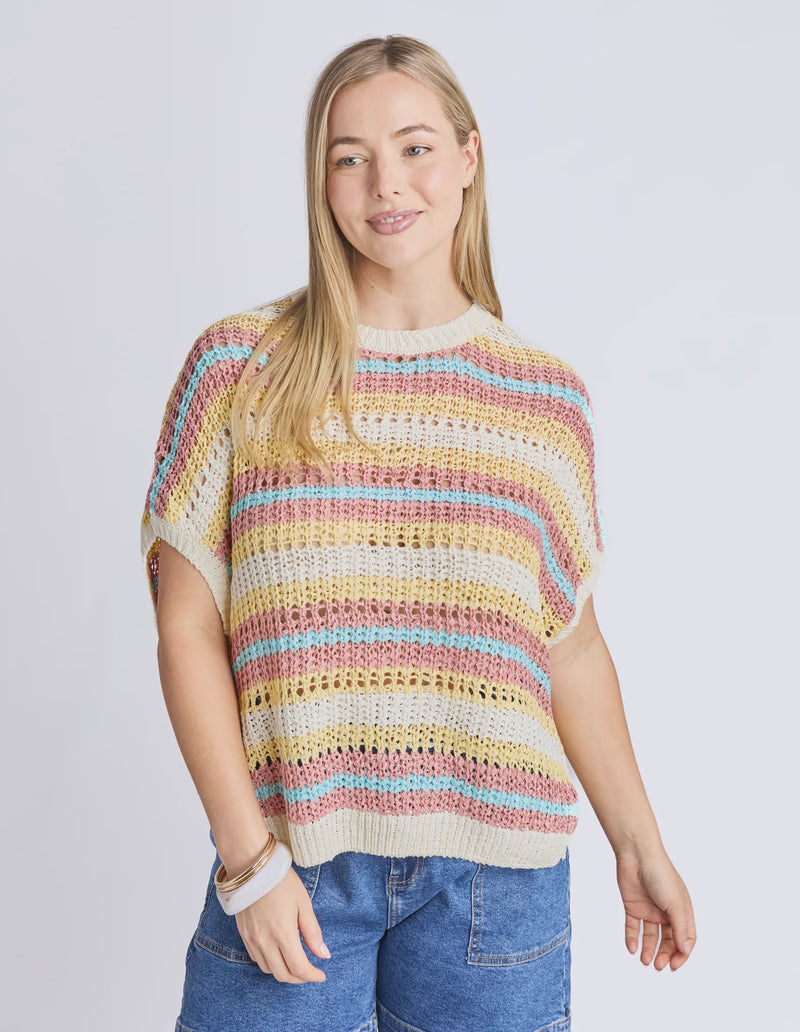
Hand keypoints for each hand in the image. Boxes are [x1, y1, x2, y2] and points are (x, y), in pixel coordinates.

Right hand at [234, 867, 330, 982]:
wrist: (253, 867)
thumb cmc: (281, 882)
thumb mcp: (303, 904)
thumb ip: (313, 932)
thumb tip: (323, 954)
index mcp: (283, 933)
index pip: (299, 967)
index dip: (312, 975)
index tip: (321, 974)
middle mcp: (265, 941)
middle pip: (282, 974)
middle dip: (299, 978)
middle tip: (310, 972)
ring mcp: (252, 939)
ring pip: (268, 969)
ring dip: (284, 971)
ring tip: (296, 962)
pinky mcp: (244, 935)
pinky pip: (257, 958)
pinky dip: (270, 962)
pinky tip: (279, 952)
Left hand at [615, 849, 695, 970]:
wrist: (637, 855)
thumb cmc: (661, 874)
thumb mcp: (675, 904)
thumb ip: (680, 928)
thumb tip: (685, 950)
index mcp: (682, 909)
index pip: (685, 937)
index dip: (682, 953)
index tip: (674, 964)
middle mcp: (666, 911)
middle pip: (668, 939)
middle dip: (664, 954)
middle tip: (659, 965)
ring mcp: (649, 909)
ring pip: (650, 936)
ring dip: (649, 949)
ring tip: (645, 960)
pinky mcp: (633, 906)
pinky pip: (633, 927)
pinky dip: (632, 938)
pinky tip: (632, 948)